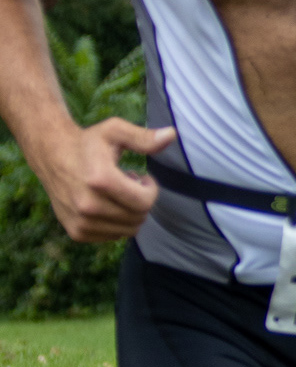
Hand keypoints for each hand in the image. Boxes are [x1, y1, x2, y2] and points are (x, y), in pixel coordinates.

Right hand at [42, 120, 176, 241]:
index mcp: (100, 180)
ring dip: (129, 213)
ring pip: (128, 230)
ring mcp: (81, 222)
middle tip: (129, 183)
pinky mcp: (77, 233)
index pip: (144, 202)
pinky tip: (105, 203)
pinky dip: (116, 222)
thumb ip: (144, 137)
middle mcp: (88, 205)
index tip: (142, 177)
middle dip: (141, 201)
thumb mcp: (115, 131)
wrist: (51, 156)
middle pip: (138, 218)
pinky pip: (113, 236)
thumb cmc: (88, 142)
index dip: (151, 189)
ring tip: (117, 193)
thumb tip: (173, 134)